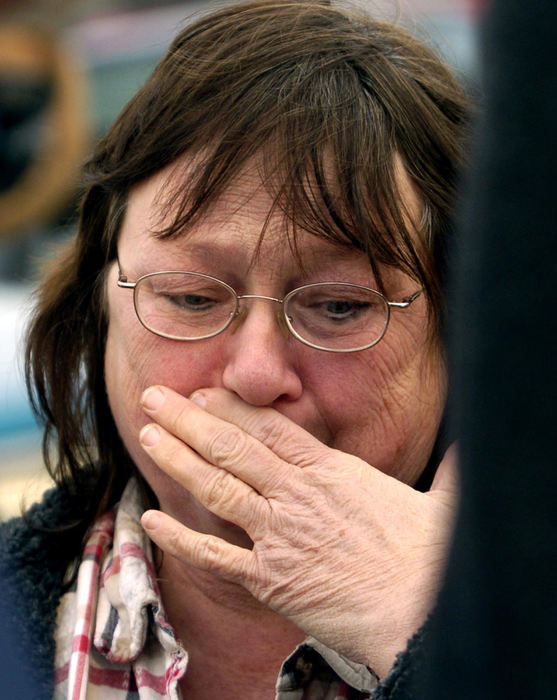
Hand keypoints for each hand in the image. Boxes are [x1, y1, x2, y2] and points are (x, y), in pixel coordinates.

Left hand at [138, 385, 457, 676]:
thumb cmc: (430, 554)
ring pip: (218, 487)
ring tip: (148, 434)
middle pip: (233, 448)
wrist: (422, 609)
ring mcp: (279, 536)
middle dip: (189, 419)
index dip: (231, 409)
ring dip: (178, 459)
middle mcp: (297, 495)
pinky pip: (215, 554)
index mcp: (330, 471)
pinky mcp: (270, 579)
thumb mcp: (445, 497)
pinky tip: (152, 519)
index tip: (203, 393)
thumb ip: (450, 466)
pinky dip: (180, 537)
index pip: (270, 429)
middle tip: (156, 397)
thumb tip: (472, 445)